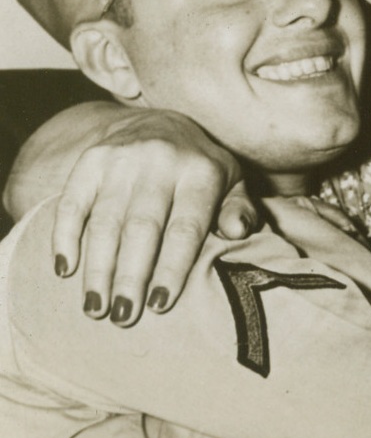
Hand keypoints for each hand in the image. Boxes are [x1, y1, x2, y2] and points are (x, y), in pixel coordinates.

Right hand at [53, 109, 258, 323]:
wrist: (159, 120)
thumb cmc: (202, 169)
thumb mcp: (233, 184)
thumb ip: (240, 210)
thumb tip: (237, 232)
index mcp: (201, 172)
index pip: (184, 228)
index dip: (171, 268)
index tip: (160, 305)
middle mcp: (160, 161)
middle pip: (141, 228)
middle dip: (130, 276)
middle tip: (122, 317)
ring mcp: (121, 158)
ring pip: (105, 220)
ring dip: (98, 268)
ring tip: (95, 307)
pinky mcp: (91, 159)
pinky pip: (72, 201)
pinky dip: (65, 236)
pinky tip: (64, 270)